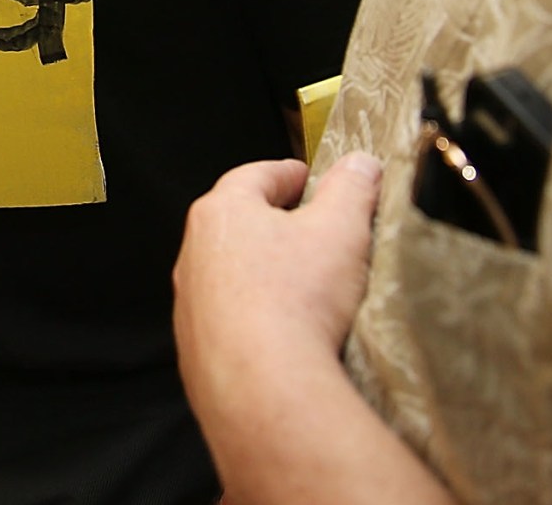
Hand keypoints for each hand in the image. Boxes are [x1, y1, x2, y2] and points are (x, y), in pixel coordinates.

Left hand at [173, 153, 383, 393]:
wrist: (264, 387)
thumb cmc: (297, 301)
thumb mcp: (341, 229)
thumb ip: (352, 188)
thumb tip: (360, 164)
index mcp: (221, 213)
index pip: (258, 176)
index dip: (292, 175)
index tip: (314, 181)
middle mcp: (194, 254)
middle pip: (241, 226)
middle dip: (279, 226)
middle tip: (319, 235)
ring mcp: (191, 305)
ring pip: (233, 276)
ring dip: (266, 276)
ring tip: (309, 291)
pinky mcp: (198, 349)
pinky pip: (232, 323)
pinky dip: (257, 320)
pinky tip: (289, 335)